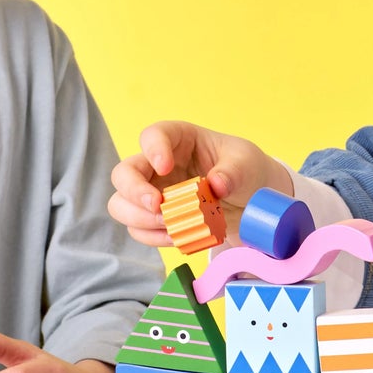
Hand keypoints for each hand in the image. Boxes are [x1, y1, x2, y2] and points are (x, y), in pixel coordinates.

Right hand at [108, 121, 290, 246]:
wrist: (250, 199)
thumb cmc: (244, 170)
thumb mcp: (245, 163)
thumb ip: (232, 172)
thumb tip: (216, 185)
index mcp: (178, 139)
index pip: (154, 135)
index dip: (153, 149)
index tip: (165, 166)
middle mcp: (157, 165)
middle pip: (124, 173)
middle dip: (134, 191)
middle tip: (158, 206)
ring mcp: (153, 192)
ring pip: (121, 204)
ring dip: (140, 219)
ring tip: (169, 226)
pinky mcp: (156, 217)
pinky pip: (139, 229)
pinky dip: (152, 237)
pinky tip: (175, 238)